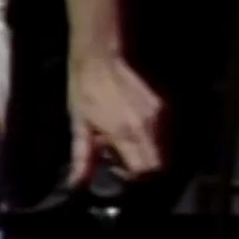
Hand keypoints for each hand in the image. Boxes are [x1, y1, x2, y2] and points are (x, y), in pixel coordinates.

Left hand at [67, 55, 163, 185]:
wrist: (99, 54)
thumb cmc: (83, 88)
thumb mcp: (78, 123)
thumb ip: (82, 157)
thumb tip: (76, 184)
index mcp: (125, 132)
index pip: (145, 170)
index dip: (132, 175)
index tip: (116, 166)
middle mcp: (148, 125)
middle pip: (159, 163)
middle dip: (142, 165)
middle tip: (120, 153)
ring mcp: (158, 112)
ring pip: (162, 147)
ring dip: (145, 149)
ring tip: (122, 135)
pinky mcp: (161, 102)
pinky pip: (161, 129)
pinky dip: (148, 133)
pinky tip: (129, 121)